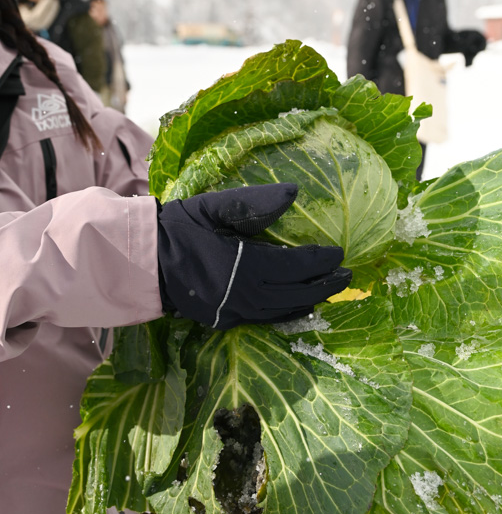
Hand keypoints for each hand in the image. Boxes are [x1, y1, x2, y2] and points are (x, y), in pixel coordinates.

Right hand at [157, 183, 351, 329]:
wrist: (142, 262)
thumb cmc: (177, 229)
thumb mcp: (213, 207)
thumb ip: (253, 202)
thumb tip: (294, 192)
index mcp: (244, 267)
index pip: (295, 267)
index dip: (321, 261)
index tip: (341, 254)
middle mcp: (244, 295)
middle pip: (296, 294)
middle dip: (325, 285)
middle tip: (347, 276)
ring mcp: (234, 312)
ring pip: (283, 311)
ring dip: (310, 300)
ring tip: (329, 290)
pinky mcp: (225, 320)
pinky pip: (266, 320)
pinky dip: (287, 313)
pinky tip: (298, 306)